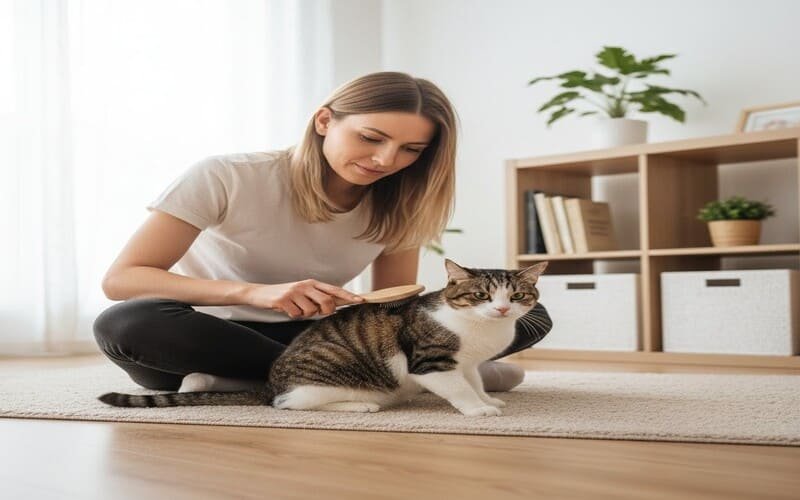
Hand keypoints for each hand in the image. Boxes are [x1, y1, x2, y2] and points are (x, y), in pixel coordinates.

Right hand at [242, 280, 364, 318]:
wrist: (260, 294)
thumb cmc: (285, 296)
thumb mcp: (303, 294)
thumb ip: (317, 298)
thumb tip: (334, 307)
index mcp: (312, 283)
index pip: (334, 290)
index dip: (348, 296)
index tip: (362, 301)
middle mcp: (305, 285)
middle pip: (327, 302)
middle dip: (324, 311)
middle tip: (313, 310)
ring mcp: (294, 291)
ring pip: (311, 311)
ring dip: (304, 314)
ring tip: (295, 308)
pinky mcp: (284, 299)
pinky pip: (297, 314)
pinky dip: (292, 315)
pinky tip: (286, 309)